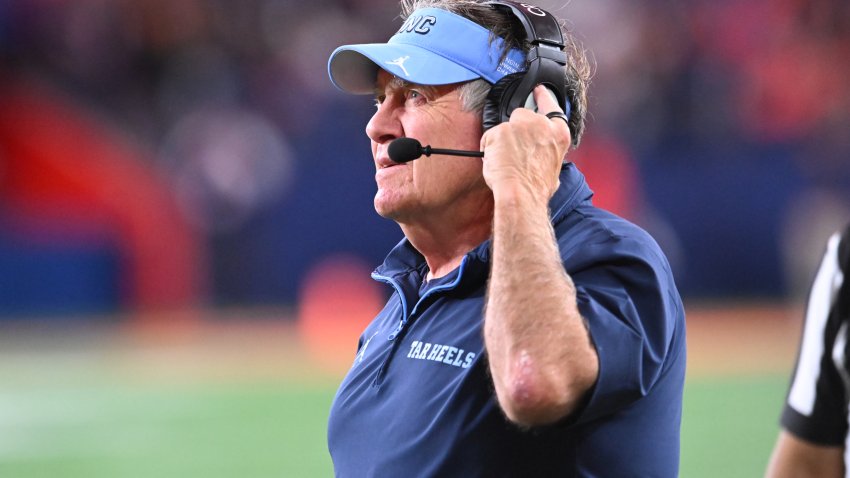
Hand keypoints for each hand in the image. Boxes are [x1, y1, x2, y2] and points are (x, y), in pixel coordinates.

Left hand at [480, 85, 571, 204]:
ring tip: (505, 162)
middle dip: (515, 130)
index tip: (539, 91)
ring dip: (501, 141)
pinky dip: (488, 149)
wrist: (521, 195)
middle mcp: (541, 125)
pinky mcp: (501, 130)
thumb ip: (548, 154)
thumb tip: (543, 158)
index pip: (551, 106)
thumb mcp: (553, 169)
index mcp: (558, 134)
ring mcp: (520, 125)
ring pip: (504, 127)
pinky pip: (489, 137)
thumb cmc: (535, 188)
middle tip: (513, 152)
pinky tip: (495, 163)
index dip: (543, 97)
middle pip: (523, 116)